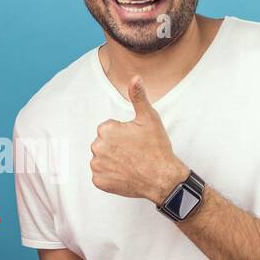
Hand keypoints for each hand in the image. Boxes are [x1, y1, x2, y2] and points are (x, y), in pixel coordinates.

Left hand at [89, 76, 187, 203]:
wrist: (162, 178)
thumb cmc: (156, 147)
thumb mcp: (149, 118)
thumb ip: (138, 97)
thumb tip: (135, 77)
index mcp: (105, 129)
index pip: (109, 129)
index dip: (123, 134)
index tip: (135, 140)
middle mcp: (96, 147)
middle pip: (104, 144)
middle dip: (116, 146)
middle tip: (134, 153)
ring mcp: (97, 166)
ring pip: (102, 159)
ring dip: (112, 161)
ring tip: (130, 163)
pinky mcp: (99, 181)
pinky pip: (101, 175)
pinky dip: (110, 176)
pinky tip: (125, 174)